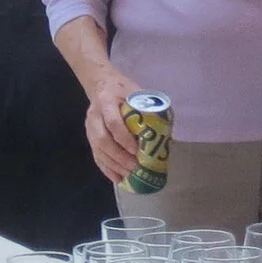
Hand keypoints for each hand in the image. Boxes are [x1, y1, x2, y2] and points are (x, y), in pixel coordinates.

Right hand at [81, 66, 145, 184]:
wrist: (101, 84)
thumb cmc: (123, 89)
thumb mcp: (137, 92)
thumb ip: (151, 110)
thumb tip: (172, 136)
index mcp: (106, 101)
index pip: (113, 122)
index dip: (124, 138)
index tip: (136, 150)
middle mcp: (94, 115)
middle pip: (103, 140)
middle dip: (119, 156)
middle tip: (135, 166)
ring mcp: (89, 127)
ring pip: (98, 150)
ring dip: (114, 165)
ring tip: (129, 175)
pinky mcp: (89, 137)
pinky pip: (96, 156)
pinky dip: (107, 169)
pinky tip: (117, 179)